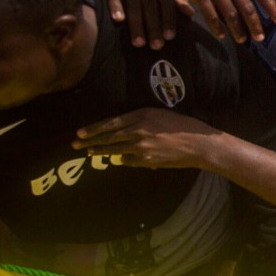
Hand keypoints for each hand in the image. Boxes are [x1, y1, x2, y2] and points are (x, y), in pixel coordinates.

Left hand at [74, 107, 222, 168]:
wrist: (199, 144)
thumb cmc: (184, 126)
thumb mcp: (161, 115)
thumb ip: (141, 120)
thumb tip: (123, 129)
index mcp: (143, 115)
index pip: (112, 122)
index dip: (94, 128)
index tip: (81, 132)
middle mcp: (139, 129)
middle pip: (109, 136)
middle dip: (90, 141)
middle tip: (76, 144)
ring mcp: (142, 146)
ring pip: (115, 149)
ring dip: (100, 151)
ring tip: (88, 152)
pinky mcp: (147, 159)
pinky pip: (128, 161)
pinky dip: (122, 160)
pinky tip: (117, 160)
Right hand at [108, 0, 188, 49]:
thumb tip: (190, 12)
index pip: (167, 2)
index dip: (169, 20)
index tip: (170, 37)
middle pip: (151, 7)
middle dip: (154, 27)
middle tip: (157, 46)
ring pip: (133, 4)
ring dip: (137, 24)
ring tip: (139, 44)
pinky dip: (115, 6)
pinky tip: (118, 20)